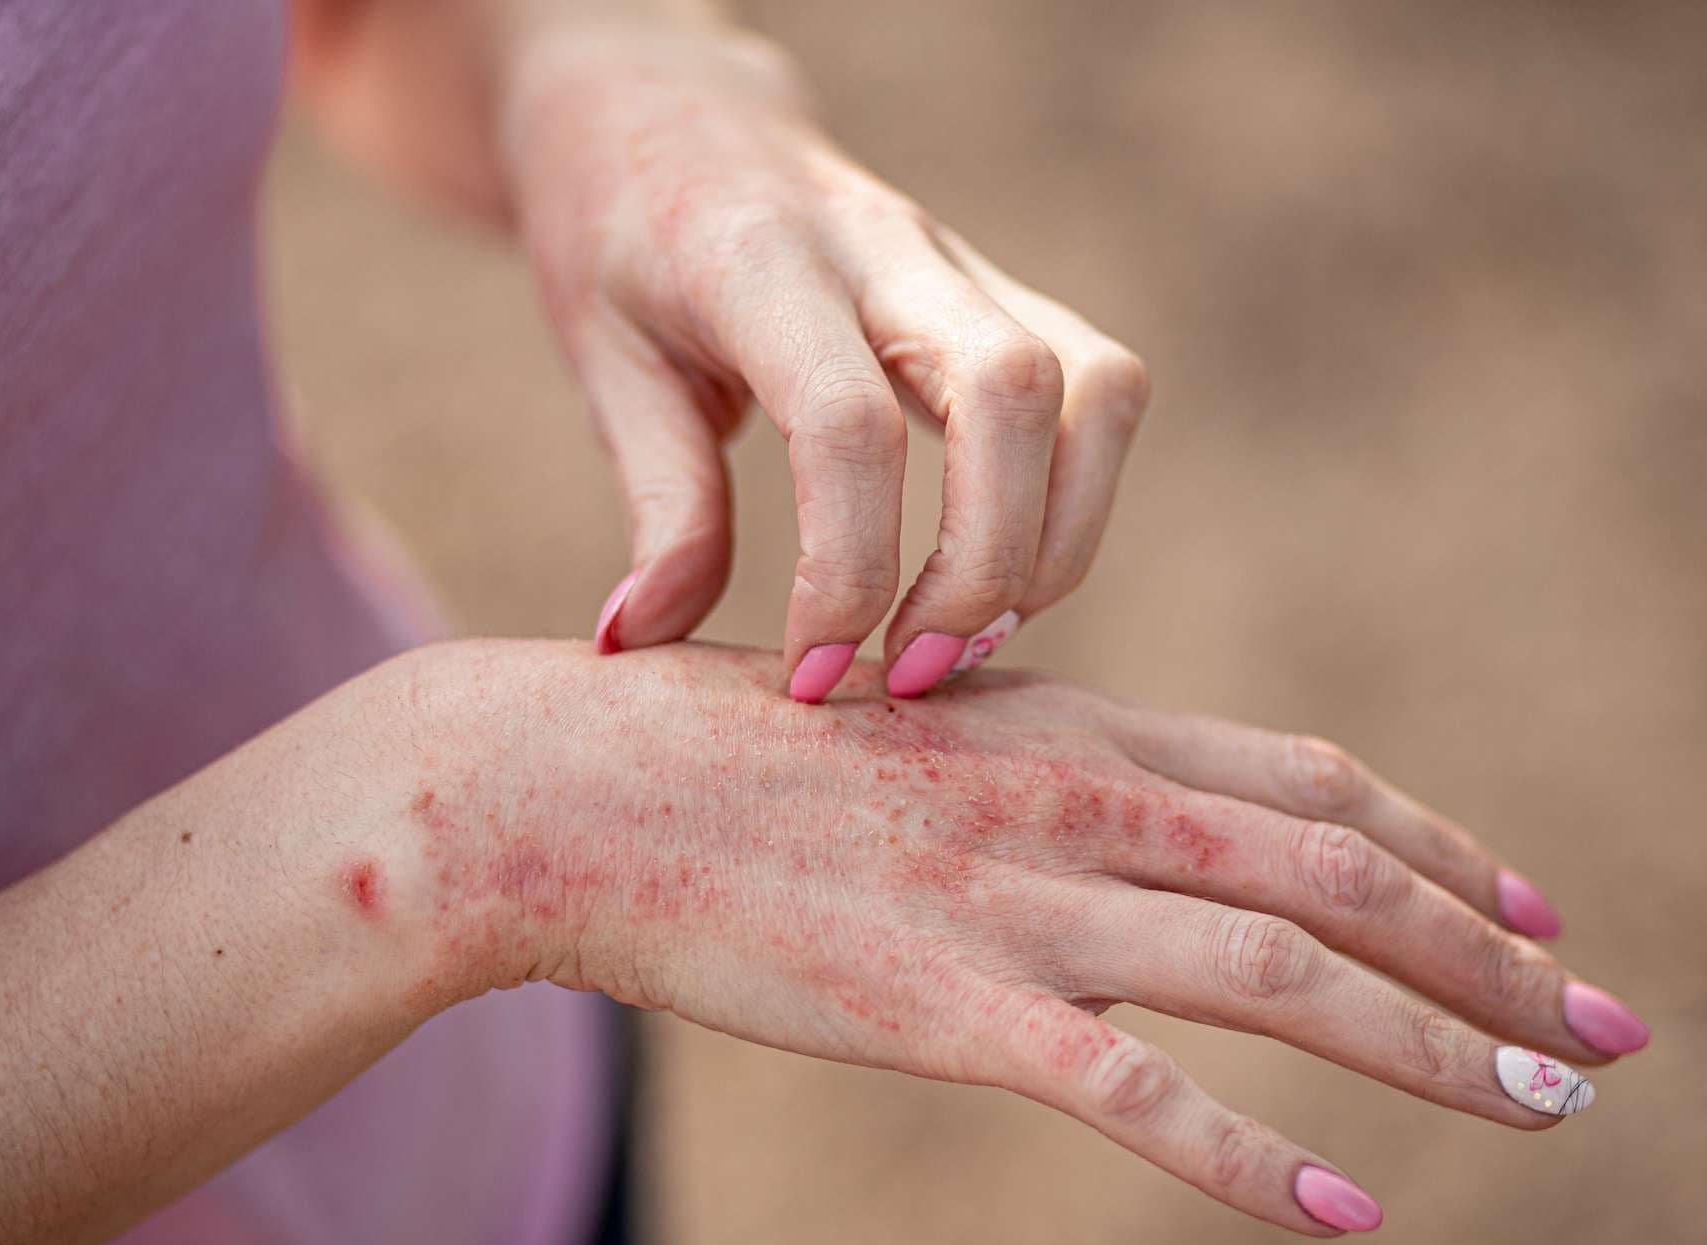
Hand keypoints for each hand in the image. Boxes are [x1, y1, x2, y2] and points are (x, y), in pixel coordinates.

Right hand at [399, 641, 1647, 1233]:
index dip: (1448, 852)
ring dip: (1432, 1042)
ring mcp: (1016, 903)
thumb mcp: (928, 731)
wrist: (579, 788)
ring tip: (1549, 1108)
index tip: (1542, 912)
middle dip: (1495, 956)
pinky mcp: (945, 1007)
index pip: (1315, 786)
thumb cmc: (744, 758)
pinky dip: (1251, 1157)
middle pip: (1341, 875)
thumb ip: (1045, 768)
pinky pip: (1132, 1094)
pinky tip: (1347, 1211)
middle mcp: (1077, 801)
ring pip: (1278, 970)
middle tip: (1614, 1031)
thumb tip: (1140, 815)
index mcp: (1078, 730)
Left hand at [499, 23, 1149, 700]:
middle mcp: (885, 245)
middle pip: (1012, 394)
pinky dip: (1078, 501)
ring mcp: (963, 262)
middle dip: (984, 567)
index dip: (845, 571)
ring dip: (1059, 541)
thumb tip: (640, 642)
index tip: (811, 674)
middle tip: (911, 675)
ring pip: (1094, 388)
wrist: (674, 107)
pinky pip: (1101, 391)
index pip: (846, 424)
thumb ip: (654, 498)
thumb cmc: (623, 237)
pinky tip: (1001, 571)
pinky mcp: (1009, 292)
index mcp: (757, 260)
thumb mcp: (605, 358)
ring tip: (973, 635)